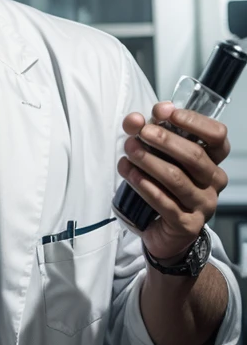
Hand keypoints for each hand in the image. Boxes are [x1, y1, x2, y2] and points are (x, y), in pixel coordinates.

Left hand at [118, 101, 229, 261]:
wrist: (164, 233)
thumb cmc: (163, 188)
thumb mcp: (156, 157)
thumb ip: (146, 134)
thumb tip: (134, 119)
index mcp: (212, 161)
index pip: (216, 136)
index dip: (193, 121)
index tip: (164, 111)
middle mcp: (213, 181)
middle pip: (194, 155)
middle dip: (164, 140)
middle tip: (139, 132)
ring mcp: (203, 204)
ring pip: (177, 178)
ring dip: (149, 161)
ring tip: (128, 151)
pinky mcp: (187, 224)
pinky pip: (164, 202)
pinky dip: (144, 185)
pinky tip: (129, 174)